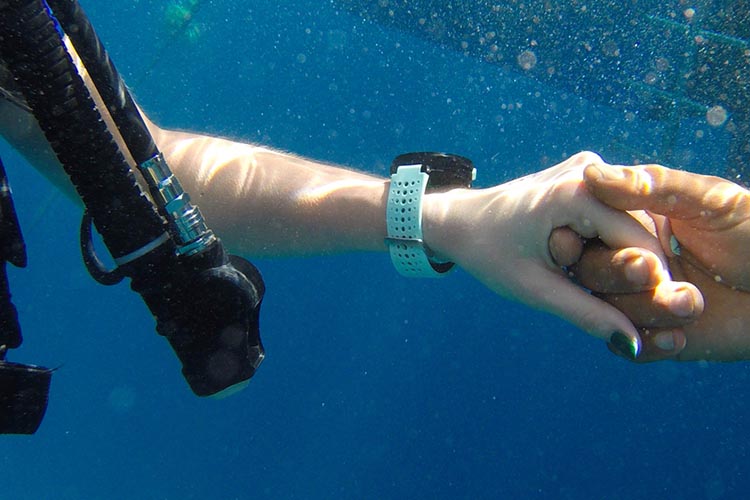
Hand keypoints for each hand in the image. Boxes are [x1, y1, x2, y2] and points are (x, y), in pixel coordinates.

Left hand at [422, 152, 702, 356]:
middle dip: (632, 269)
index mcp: (577, 192)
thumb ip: (586, 313)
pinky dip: (608, 241)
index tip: (652, 317)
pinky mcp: (585, 175)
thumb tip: (635, 343)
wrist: (459, 221)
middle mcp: (589, 169)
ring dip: (621, 256)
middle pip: (640, 230)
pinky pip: (614, 214)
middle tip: (610, 301)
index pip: (641, 243)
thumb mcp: (535, 289)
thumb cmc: (489, 254)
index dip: (650, 283)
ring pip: (631, 222)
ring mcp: (588, 167)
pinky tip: (586, 262)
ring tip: (589, 279)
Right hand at [581, 162, 749, 360]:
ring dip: (644, 308)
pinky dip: (648, 344)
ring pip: (608, 311)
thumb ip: (651, 186)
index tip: (573, 239)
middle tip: (650, 269)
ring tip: (693, 303)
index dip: (575, 237)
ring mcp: (641, 299)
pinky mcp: (656, 334)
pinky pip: (630, 347)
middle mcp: (630, 259)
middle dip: (616, 272)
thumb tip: (590, 172)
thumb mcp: (709, 200)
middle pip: (590, 271)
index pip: (587, 229)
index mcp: (635, 221)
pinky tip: (678, 338)